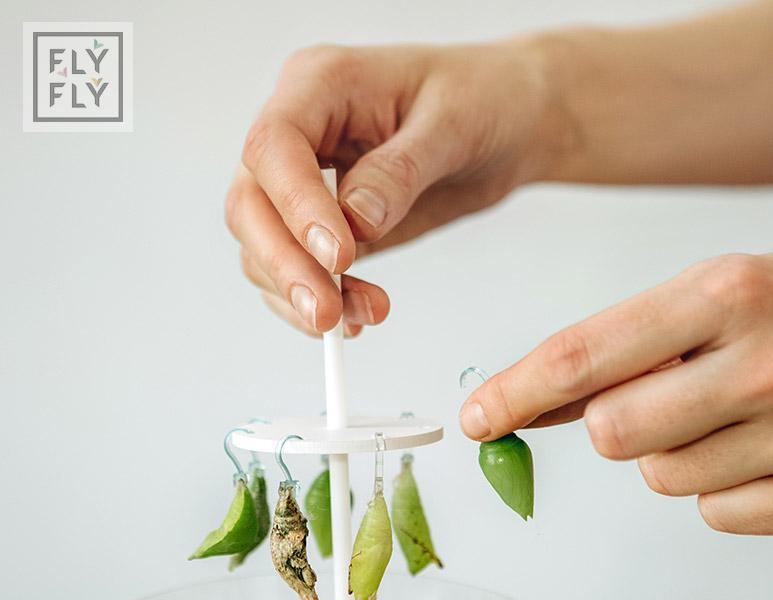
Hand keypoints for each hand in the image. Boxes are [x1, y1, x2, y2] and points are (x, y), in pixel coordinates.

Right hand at [225, 41, 568, 335]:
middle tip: (328, 313)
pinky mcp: (321, 225)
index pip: (275, 146)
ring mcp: (304, 183)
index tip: (340, 257)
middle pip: (251, 205)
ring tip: (361, 318)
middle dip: (285, 266)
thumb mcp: (453, 124)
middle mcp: (300, 134)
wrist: (504, 122)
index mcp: (320, 85)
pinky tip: (351, 321)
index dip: (297, 206)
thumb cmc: (480, 100)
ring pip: (263, 247)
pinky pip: (293, 270)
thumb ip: (399, 172)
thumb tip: (355, 222)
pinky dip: (312, 303)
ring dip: (301, 294)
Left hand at [460, 253, 772, 534]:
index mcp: (724, 294)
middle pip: (612, 433)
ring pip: (661, 476)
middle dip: (614, 422)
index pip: (582, 356)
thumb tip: (525, 400)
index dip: (514, 393)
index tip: (476, 418)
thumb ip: (617, 348)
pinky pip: (715, 512)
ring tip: (727, 412)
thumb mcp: (711, 297)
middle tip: (659, 395)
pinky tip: (760, 445)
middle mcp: (763, 363)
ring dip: (673, 449)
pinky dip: (722, 484)